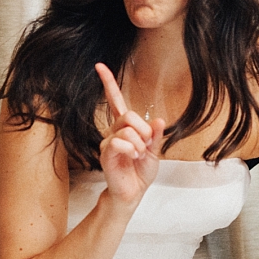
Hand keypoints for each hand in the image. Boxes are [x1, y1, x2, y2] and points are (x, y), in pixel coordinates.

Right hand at [94, 63, 165, 206]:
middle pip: (129, 114)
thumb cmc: (140, 172)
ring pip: (127, 129)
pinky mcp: (105, 152)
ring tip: (138, 156)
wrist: (133, 192)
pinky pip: (119, 141)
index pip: (115, 101)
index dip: (108, 83)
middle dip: (144, 130)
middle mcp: (114, 131)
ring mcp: (108, 141)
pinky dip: (131, 149)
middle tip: (146, 146)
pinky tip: (131, 158)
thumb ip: (156, 136)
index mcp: (126, 127)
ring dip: (140, 144)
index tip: (99, 66)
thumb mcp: (155, 151)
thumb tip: (158, 120)